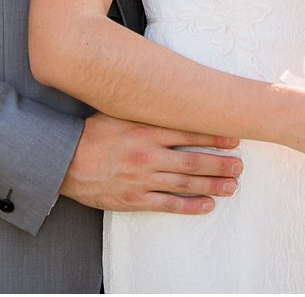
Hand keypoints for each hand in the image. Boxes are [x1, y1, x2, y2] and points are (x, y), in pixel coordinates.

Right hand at [59, 112, 242, 213]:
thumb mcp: (118, 113)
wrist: (64, 162)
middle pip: (192, 160)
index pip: (187, 132)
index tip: (234, 138)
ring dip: (212, 184)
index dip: (213, 136)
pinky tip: (208, 205)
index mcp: (144, 130)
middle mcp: (147, 154)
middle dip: (219, 164)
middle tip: (240, 166)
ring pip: (184, 182)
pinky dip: (190, 205)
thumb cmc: (92, 134)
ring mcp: (142, 179)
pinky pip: (167, 204)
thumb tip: (170, 98)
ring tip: (232, 186)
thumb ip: (144, 109)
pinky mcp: (134, 199)